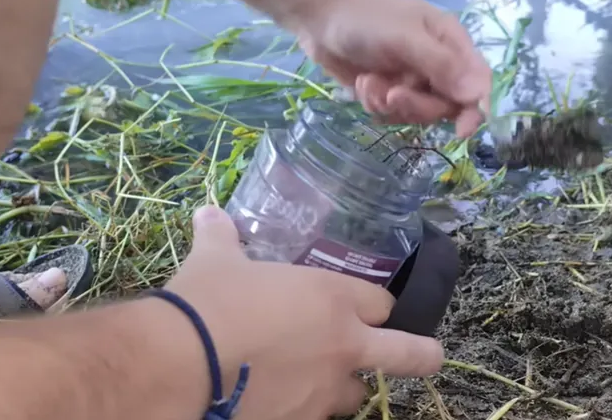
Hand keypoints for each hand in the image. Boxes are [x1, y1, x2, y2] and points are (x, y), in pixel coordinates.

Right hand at [164, 205, 443, 419]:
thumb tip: (207, 213)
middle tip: (429, 356)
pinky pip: (313, 417)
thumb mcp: (215, 261)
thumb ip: (220, 236)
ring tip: (316, 381)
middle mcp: (342, 346)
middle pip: (408, 354)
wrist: (181, 363)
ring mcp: (324, 392)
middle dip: (422, 354)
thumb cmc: (208, 300)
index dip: (374, 306)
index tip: (362, 307)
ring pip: (356, 395)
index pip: (380, 304)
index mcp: (331, 298)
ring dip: (342, 387)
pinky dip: (303, 408)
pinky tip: (279, 401)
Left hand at [291, 0, 491, 137]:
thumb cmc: (366, 19)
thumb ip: (441, 66)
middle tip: (392, 94)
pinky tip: (362, 84)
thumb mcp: (405, 38)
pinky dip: (375, 104)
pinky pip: (392, 115)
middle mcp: (437, 64)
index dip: (474, 109)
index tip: (461, 130)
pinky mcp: (389, 92)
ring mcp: (412, 80)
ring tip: (369, 82)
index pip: (477, 83)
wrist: (319, 18)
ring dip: (391, 104)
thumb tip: (477, 94)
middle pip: (446, 105)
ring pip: (418, 114)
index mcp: (450, 43)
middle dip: (417, 105)